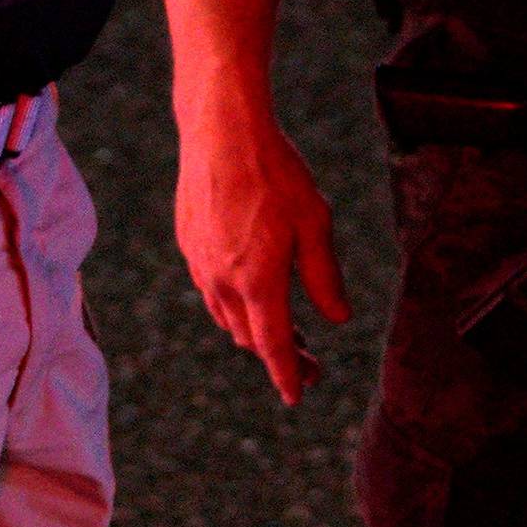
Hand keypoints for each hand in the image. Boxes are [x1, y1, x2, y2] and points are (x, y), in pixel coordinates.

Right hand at [172, 89, 350, 405]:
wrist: (221, 131)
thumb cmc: (276, 173)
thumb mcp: (315, 224)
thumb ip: (325, 277)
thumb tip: (337, 318)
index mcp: (258, 282)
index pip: (274, 345)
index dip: (288, 374)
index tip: (298, 395)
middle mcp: (223, 282)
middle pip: (250, 336)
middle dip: (279, 354)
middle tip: (309, 361)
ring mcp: (200, 263)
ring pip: (226, 316)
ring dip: (254, 330)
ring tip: (283, 331)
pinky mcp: (189, 242)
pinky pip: (211, 289)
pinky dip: (233, 304)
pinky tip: (249, 291)